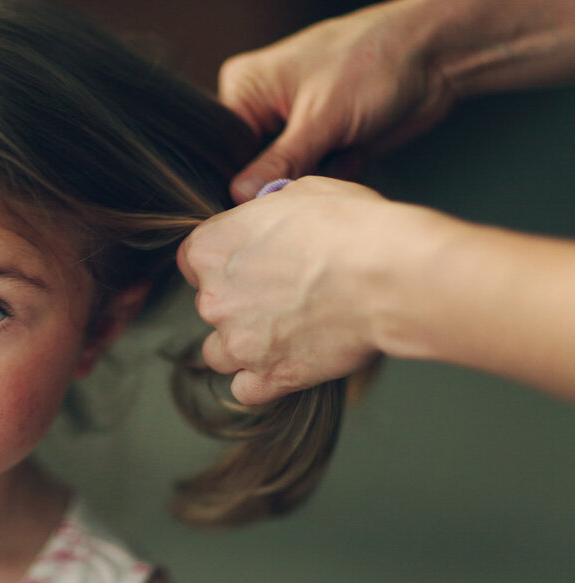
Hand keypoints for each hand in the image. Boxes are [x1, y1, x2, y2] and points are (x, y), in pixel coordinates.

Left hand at [177, 177, 396, 403]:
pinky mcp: (270, 377)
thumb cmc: (351, 227)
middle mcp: (213, 299)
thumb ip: (267, 210)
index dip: (223, 262)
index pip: (192, 261)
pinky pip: (246, 390)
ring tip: (285, 333)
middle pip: (210, 307)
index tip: (249, 264)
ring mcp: (239, 343)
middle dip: (239, 303)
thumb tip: (266, 214)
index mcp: (212, 249)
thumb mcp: (303, 192)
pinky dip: (263, 382)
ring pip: (220, 353)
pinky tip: (287, 365)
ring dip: (243, 346)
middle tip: (284, 295)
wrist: (389, 275)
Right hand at [219, 1, 454, 202]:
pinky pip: (313, 180)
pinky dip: (334, 177)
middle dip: (280, 180)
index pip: (224, 149)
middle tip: (306, 179)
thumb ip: (279, 162)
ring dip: (311, 180)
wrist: (438, 57)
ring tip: (338, 154)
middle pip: (252, 168)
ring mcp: (294, 128)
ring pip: (285, 178)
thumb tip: (238, 196)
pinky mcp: (323, 144)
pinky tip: (355, 153)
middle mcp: (264, 108)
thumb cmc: (375, 62)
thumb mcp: (321, 117)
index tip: (255, 203)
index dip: (238, 178)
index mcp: (246, 88)